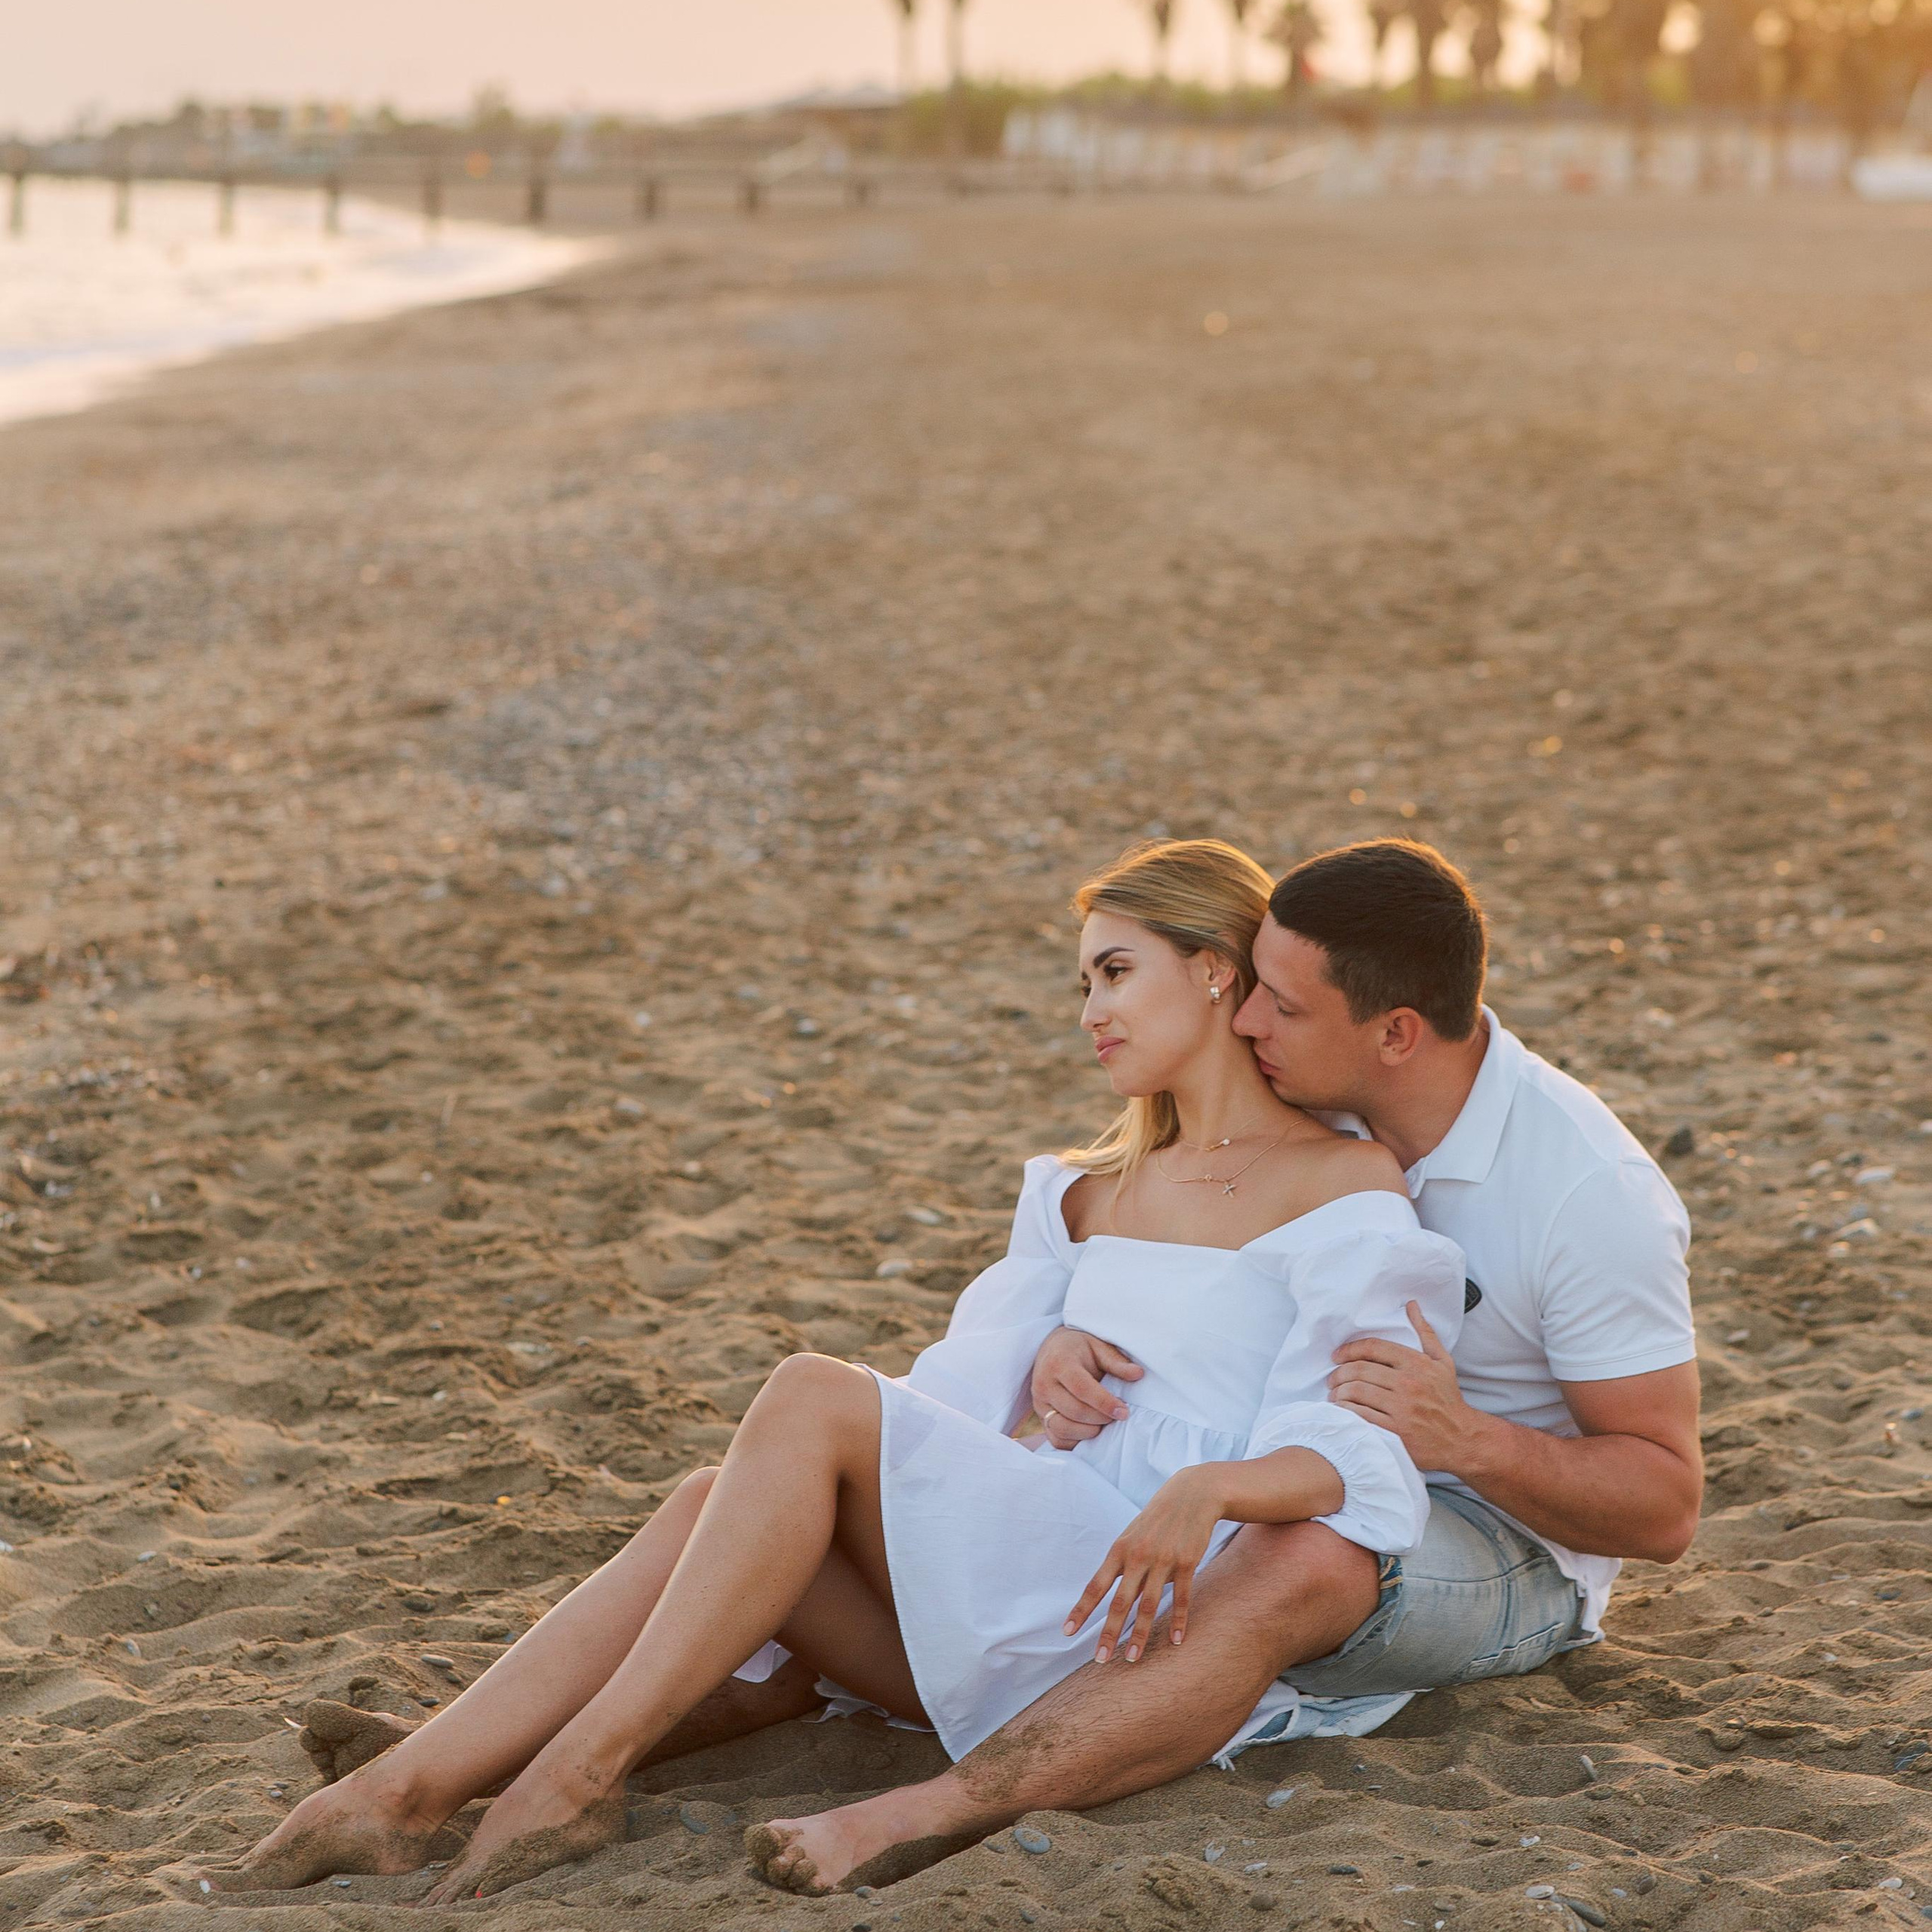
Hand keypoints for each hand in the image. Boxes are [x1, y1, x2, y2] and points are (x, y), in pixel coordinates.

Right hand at [1031, 1326, 1143, 1450]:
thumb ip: (1117, 1362)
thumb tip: (1138, 1374)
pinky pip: (1056, 1439)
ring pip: (1064, 1428)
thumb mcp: (1098, 1346)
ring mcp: (1039, 1403)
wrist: (1052, 1349)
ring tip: (1104, 1422)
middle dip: (1101, 1418)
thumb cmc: (1079, 1348)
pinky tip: (1091, 1431)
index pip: (1082, 1389)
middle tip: (1118, 1415)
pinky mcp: (1041, 1418)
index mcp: (1059, 1363)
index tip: (1124, 1411)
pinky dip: (1075, 1441)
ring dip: (1089, 1431)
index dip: (1104, 1403)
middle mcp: (1044, 1384)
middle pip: (1075, 1411)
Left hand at [1063, 1466, 1223, 1662]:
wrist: (1191, 1495)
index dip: (1081, 1610)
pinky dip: (1178, 1620)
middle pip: (1120, 1601)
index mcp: (1119, 1549)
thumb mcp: (1132, 1536)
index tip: (1067, 1632)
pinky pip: (1181, 1597)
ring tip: (1132, 1658)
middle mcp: (1138, 1556)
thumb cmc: (1156, 1519)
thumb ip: (1122, 1565)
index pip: (1095, 1585)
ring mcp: (1163, 1560)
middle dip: (1108, 1632)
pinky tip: (1175, 1640)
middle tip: (1099, 1659)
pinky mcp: (1187, 1562)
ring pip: (1148, 1604)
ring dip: (1139, 1633)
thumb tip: (1114, 1597)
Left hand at [1327, 1301, 1479, 1473]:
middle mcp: (1408, 1384)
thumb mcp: (1442, 1361)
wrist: (1462, 1438)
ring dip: (1339, 1392)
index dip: (1350, 1349)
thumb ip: (1425, 1332)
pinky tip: (1343, 1410)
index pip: (1374, 1347)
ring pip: (1357, 1392)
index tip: (1337, 1355)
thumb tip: (1411, 1305)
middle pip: (1360, 1370)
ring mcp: (1402, 1408)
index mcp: (1417, 1364)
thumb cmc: (1448, 1398)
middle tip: (1332, 1378)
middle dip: (1339, 1373)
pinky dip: (1347, 1411)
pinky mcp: (1396, 1431)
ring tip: (1334, 1394)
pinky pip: (1362, 1416)